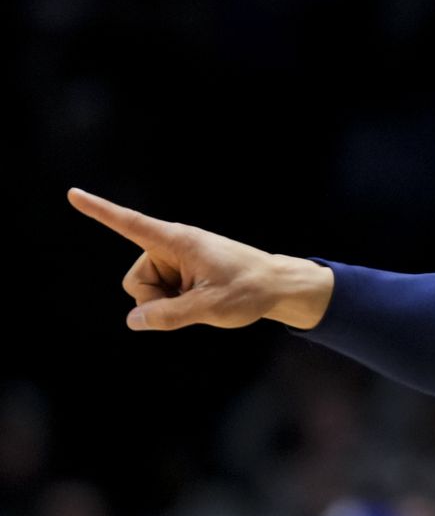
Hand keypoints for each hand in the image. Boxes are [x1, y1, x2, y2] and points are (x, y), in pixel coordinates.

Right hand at [67, 188, 333, 330]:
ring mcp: (177, 260)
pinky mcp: (183, 271)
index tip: (73, 194)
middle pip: (137, 281)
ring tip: (204, 299)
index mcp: (177, 241)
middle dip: (155, 300)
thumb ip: (169, 315)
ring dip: (168, 303)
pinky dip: (177, 303)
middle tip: (195, 302)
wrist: (280, 286)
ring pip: (148, 292)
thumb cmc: (250, 290)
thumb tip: (133, 321)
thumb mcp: (210, 307)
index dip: (100, 211)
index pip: (131, 224)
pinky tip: (203, 300)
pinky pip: (163, 294)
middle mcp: (172, 246)